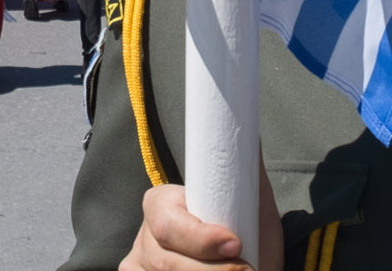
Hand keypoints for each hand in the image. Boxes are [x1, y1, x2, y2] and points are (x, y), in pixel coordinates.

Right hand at [125, 178, 282, 270]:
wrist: (247, 266)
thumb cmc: (246, 237)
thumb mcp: (251, 206)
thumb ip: (245, 170)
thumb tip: (252, 134)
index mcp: (160, 204)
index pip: (168, 222)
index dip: (201, 238)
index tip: (236, 244)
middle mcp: (143, 236)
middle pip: (167, 261)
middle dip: (214, 270)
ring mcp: (138, 266)